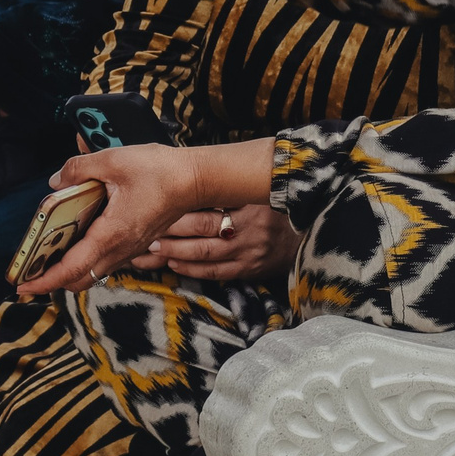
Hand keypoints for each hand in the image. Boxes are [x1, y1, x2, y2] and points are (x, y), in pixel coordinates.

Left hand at [17, 145, 211, 297]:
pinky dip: (86, 258)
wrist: (196, 179)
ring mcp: (131, 249)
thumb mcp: (112, 160)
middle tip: (30, 269)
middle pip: (80, 279)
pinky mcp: (137, 242)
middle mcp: (121, 249)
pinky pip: (107, 260)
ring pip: (94, 271)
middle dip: (52, 280)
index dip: (44, 281)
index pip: (71, 269)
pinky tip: (78, 236)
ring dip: (69, 269)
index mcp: (111, 235)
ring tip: (48, 253)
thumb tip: (55, 181)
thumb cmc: (159, 171)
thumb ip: (77, 170)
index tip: (22, 285)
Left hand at [128, 202, 295, 281]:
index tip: (156, 205)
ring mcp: (251, 251)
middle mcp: (252, 226)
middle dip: (171, 230)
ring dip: (175, 252)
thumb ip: (227, 188)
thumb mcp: (256, 192)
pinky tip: (174, 265)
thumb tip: (186, 182)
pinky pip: (216, 272)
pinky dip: (192, 269)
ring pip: (205, 253)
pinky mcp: (251, 270)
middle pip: (203, 227)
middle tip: (146, 231)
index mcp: (251, 201)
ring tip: (152, 249)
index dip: (180, 206)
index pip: (209, 202)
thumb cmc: (274, 209)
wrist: (308, 236)